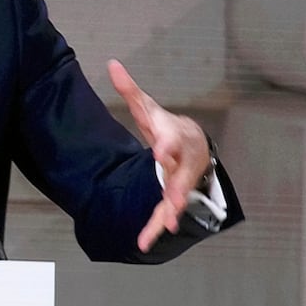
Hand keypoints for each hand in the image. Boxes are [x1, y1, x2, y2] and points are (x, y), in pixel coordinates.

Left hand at [107, 59, 211, 253]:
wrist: (194, 143)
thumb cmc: (166, 126)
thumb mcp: (148, 108)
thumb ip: (130, 90)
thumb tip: (112, 64)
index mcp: (174, 137)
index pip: (170, 140)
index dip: (166, 145)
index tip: (159, 151)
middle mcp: (181, 162)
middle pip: (180, 175)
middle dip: (176, 186)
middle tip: (174, 199)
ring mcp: (181, 182)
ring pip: (178, 198)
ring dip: (172, 212)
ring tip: (168, 225)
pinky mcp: (175, 197)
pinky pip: (167, 214)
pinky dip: (158, 227)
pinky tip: (145, 242)